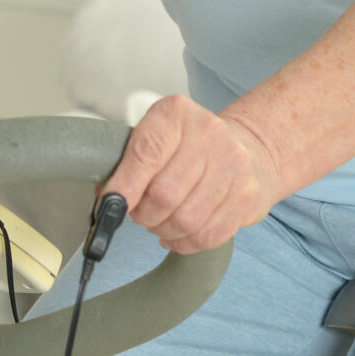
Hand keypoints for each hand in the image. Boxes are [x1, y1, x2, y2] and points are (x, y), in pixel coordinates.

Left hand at [101, 94, 285, 253]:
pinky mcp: (247, 196)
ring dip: (163, 230)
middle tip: (138, 213)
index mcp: (176, 112)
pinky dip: (185, 242)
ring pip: (186, 220)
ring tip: (159, 222)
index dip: (124, 186)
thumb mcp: (155, 135)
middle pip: (164, 193)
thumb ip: (127, 162)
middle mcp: (209, 133)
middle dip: (143, 213)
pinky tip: (178, 233)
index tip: (111, 205)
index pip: (145, 153)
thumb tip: (107, 200)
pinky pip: (207, 235)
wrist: (247, 146)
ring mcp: (234, 164)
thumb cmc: (188, 145)